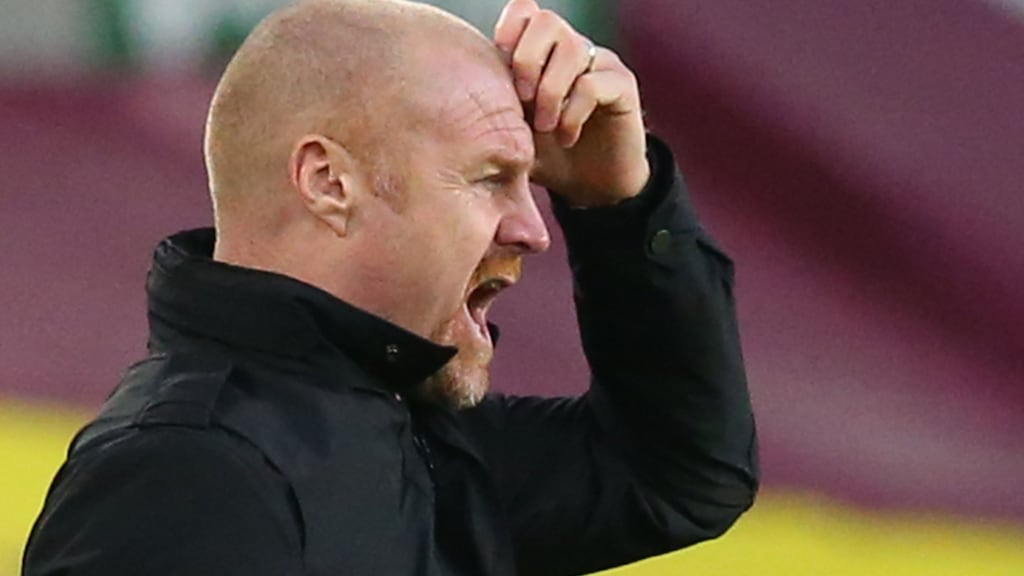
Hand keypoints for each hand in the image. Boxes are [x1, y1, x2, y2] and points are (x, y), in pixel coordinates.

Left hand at [494, 0, 649, 206]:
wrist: (592, 186)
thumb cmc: (549, 155)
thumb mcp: (512, 132)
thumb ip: (492, 110)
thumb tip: (453, 100)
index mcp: (544, 52)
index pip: (525, 11)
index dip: (509, 31)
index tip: (501, 69)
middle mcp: (572, 50)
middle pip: (547, 21)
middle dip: (527, 61)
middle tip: (522, 102)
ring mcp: (600, 64)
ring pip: (572, 49)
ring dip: (550, 93)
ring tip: (545, 127)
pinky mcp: (622, 87)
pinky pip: (593, 84)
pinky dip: (573, 112)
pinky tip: (566, 137)